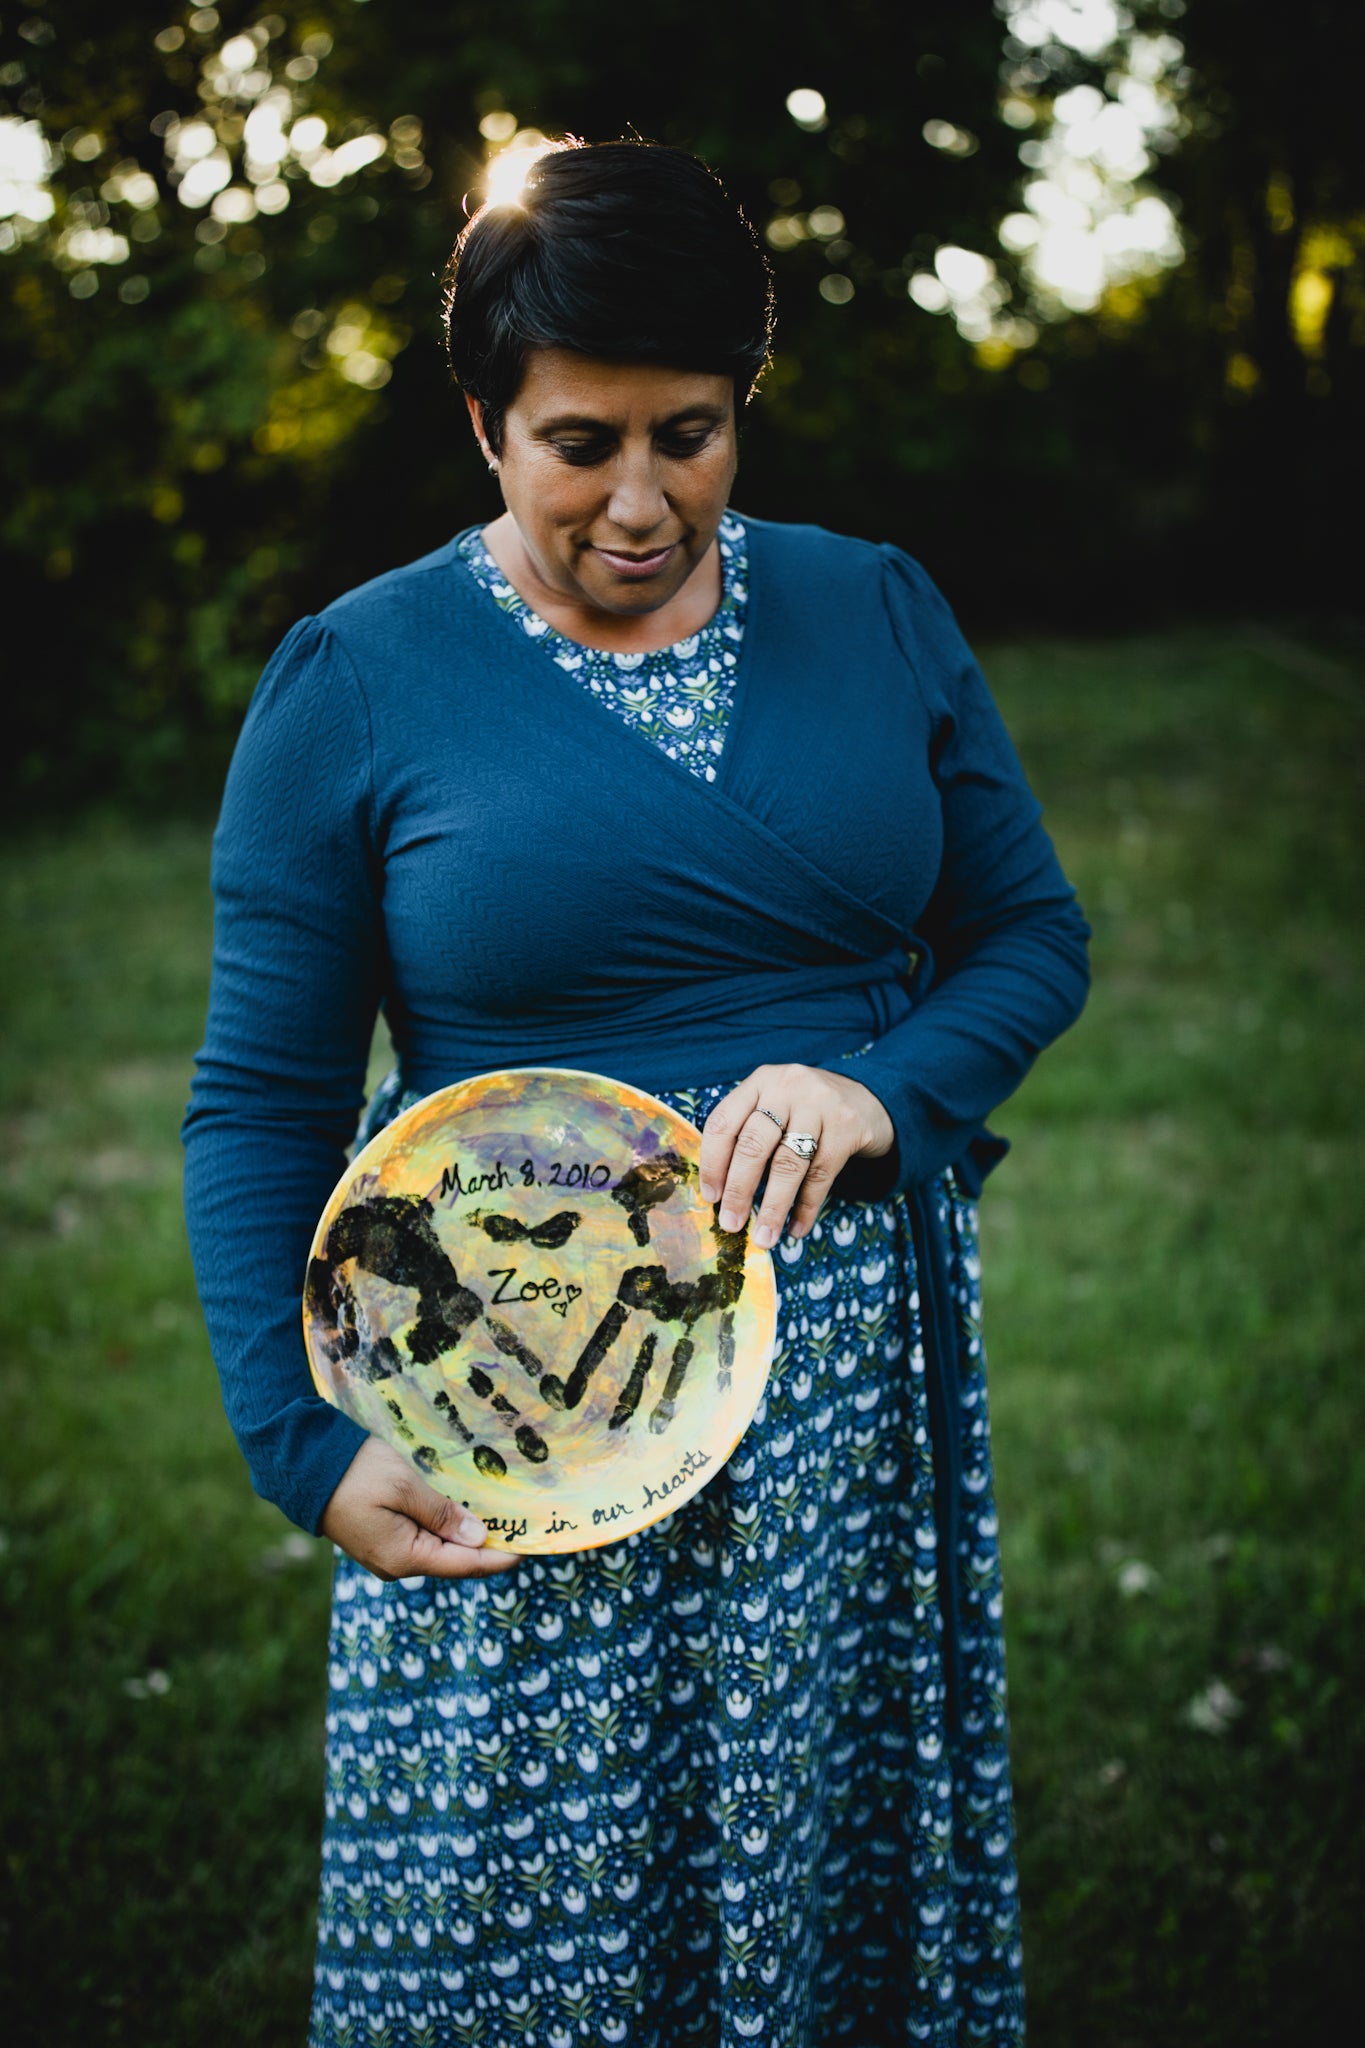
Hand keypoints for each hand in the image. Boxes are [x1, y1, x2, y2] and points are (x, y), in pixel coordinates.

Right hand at [319, 1437, 520, 1580]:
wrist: (305, 1466)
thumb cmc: (358, 1472)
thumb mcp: (406, 1487)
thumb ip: (443, 1514)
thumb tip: (476, 1538)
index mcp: (404, 1557)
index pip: (463, 1564)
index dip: (498, 1557)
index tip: (528, 1549)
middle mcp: (395, 1565)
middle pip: (452, 1562)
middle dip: (484, 1548)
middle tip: (518, 1531)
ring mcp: (385, 1556)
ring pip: (437, 1552)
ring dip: (464, 1539)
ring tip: (497, 1523)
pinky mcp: (378, 1541)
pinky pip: (420, 1543)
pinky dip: (443, 1533)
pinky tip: (460, 1518)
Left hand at [698, 1063, 894, 1248]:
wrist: (868, 1099)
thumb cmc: (807, 1111)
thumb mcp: (775, 1106)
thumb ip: (749, 1134)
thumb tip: (722, 1194)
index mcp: (759, 1082)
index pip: (723, 1122)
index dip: (712, 1163)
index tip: (711, 1197)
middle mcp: (787, 1087)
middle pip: (754, 1144)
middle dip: (739, 1190)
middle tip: (730, 1224)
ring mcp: (820, 1104)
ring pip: (788, 1163)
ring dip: (774, 1207)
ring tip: (764, 1238)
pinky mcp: (847, 1126)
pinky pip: (821, 1175)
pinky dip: (806, 1207)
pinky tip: (796, 1229)